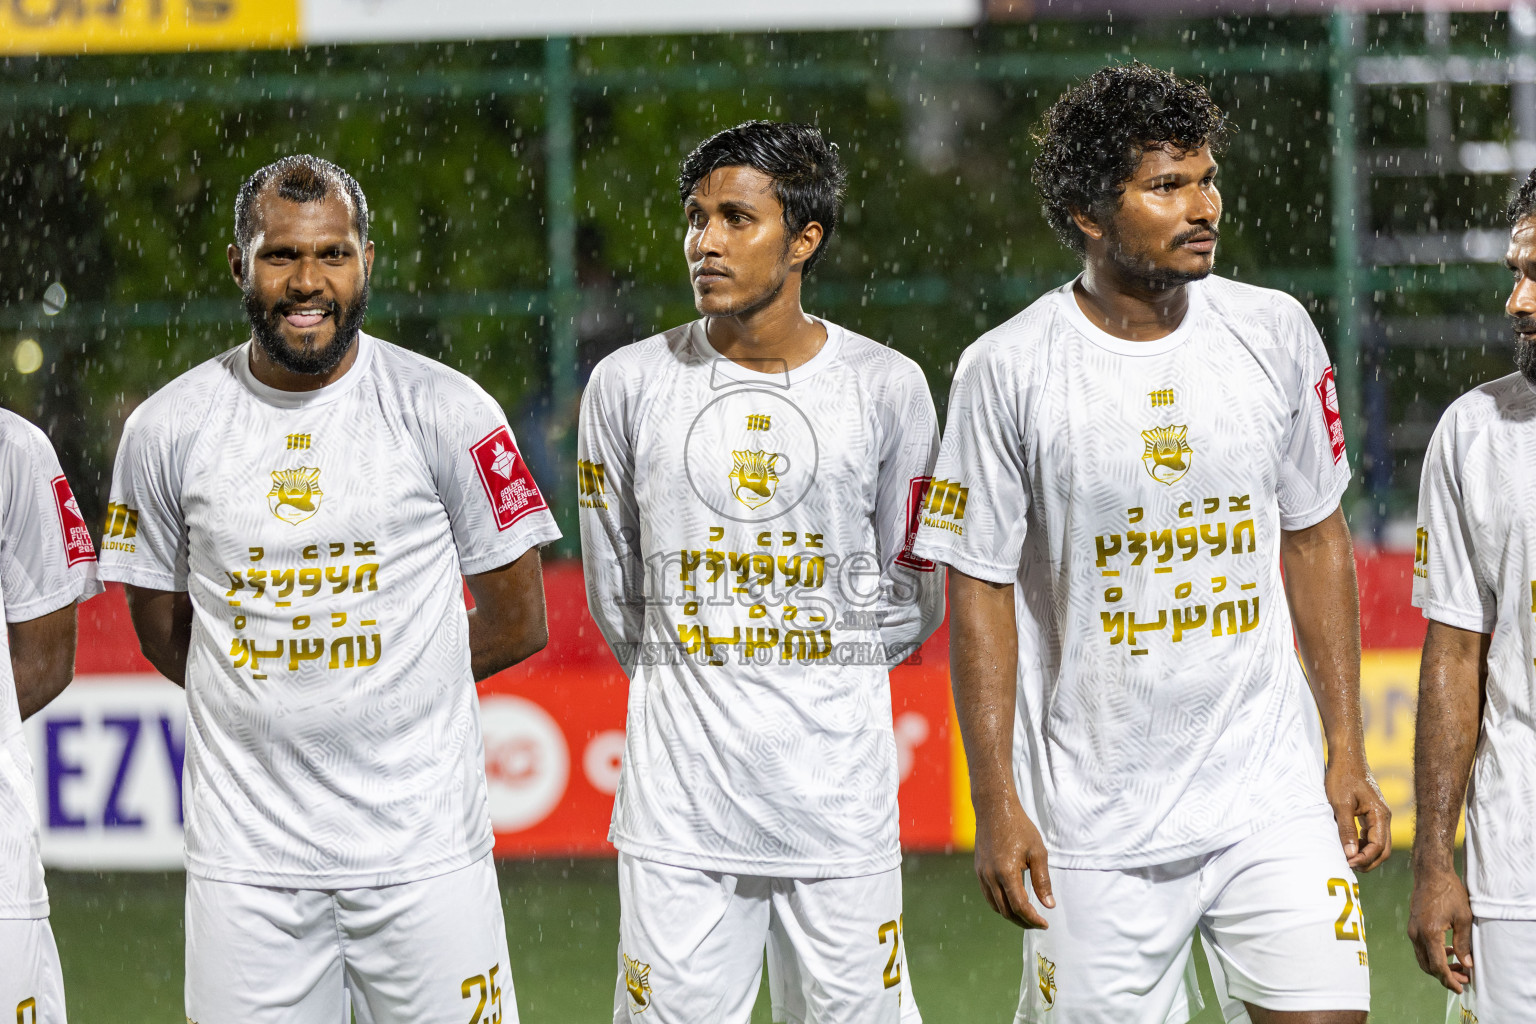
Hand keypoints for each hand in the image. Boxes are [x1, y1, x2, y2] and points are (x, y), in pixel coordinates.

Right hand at [973, 795, 1053, 929]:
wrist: (994, 808)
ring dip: (1011, 915)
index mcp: (1007, 872)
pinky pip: (988, 895)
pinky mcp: (979, 870)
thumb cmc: (1019, 827)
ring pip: (995, 906)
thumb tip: (1049, 904)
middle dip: (1023, 921)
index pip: (1020, 906)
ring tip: (1027, 916)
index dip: (1033, 919)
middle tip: (1039, 923)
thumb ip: (1043, 880)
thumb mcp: (1037, 852)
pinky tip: (1012, 902)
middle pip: (1006, 911)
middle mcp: (991, 876)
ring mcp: (982, 874)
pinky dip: (1001, 904)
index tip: (1046, 923)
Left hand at [1324, 755, 1390, 869]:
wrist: (1346, 757)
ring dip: (1366, 854)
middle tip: (1349, 866)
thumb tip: (1350, 854)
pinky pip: (1372, 835)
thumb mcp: (1340, 804)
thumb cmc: (1342, 777)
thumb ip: (1346, 829)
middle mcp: (1384, 817)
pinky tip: (1349, 845)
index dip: (1364, 858)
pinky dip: (1363, 844)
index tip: (1348, 863)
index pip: (1378, 846)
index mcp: (1380, 815)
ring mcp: (1379, 815)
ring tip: (1348, 858)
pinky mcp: (1371, 813)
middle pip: (1383, 849)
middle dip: (1368, 861)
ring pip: (1379, 843)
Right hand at [1407, 866, 1472, 992]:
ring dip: (1439, 967)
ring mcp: (1412, 930)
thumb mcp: (1463, 918)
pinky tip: (1448, 951)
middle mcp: (1417, 934)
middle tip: (1464, 979)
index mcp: (1429, 933)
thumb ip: (1464, 943)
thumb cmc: (1449, 892)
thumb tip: (1467, 964)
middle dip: (1445, 976)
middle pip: (1428, 966)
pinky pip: (1421, 948)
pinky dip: (1434, 955)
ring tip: (1459, 966)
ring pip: (1423, 958)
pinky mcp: (1413, 926)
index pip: (1437, 966)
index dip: (1449, 980)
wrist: (1431, 873)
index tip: (1460, 988)